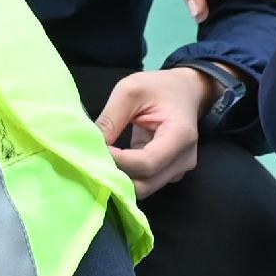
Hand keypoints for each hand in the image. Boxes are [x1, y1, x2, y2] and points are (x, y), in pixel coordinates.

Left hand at [95, 66, 214, 190]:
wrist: (185, 91)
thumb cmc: (159, 87)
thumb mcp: (130, 90)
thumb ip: (111, 118)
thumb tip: (90, 144)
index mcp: (180, 136)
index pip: (146, 163)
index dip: (118, 161)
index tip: (95, 149)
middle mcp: (184, 159)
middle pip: (145, 183)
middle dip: (116, 175)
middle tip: (92, 159)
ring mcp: (178, 170)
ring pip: (143, 188)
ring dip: (119, 179)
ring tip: (100, 160)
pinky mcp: (169, 173)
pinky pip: (145, 182)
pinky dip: (126, 177)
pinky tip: (112, 162)